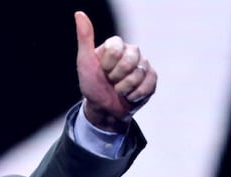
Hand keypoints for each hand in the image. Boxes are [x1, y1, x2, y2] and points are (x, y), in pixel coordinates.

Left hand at [75, 10, 157, 131]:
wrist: (103, 109)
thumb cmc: (92, 84)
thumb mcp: (84, 62)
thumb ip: (84, 38)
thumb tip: (79, 14)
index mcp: (116, 45)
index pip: (117, 48)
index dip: (108, 64)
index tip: (102, 70)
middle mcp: (132, 52)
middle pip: (130, 60)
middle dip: (116, 77)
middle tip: (110, 81)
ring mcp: (143, 65)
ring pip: (139, 74)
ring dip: (124, 88)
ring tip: (118, 90)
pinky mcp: (152, 79)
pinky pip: (149, 84)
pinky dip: (135, 95)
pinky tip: (129, 96)